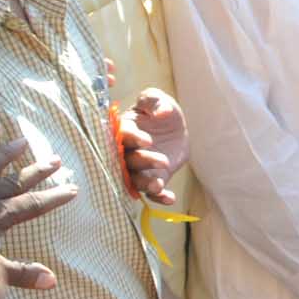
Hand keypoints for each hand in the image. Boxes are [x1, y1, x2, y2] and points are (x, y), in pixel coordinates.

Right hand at [117, 87, 186, 203]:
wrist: (175, 128)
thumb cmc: (160, 110)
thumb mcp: (158, 100)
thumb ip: (155, 101)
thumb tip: (161, 112)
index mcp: (125, 130)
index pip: (124, 136)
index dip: (134, 139)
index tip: (148, 141)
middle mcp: (127, 152)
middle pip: (128, 161)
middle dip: (144, 162)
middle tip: (163, 160)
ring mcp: (139, 168)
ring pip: (135, 180)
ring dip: (146, 184)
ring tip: (158, 185)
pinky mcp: (153, 178)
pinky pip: (152, 192)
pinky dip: (159, 197)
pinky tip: (170, 198)